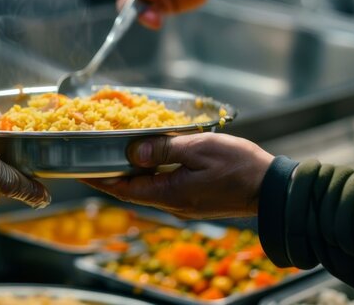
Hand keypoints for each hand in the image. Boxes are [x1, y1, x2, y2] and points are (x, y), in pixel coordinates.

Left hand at [82, 133, 272, 218]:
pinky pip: (164, 188)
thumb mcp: (198, 148)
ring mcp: (184, 204)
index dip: (101, 180)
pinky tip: (150, 161)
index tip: (80, 172)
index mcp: (169, 193)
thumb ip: (163, 150)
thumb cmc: (239, 165)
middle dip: (112, 177)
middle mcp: (173, 204)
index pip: (124, 189)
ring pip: (148, 189)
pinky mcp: (195, 201)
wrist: (273, 188)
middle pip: (133, 191)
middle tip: (93, 162)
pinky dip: (151, 175)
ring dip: (131, 176)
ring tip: (116, 158)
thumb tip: (133, 153)